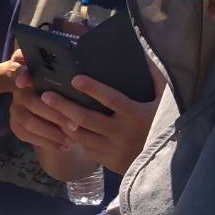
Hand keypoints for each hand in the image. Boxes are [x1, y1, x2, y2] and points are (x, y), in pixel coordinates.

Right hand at [7, 50, 75, 151]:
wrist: (39, 95)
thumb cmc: (56, 82)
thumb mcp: (58, 72)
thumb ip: (56, 66)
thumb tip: (59, 55)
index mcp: (28, 73)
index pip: (21, 71)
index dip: (23, 75)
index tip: (25, 82)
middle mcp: (18, 91)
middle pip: (33, 103)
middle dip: (54, 115)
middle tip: (74, 125)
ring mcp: (14, 109)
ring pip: (29, 123)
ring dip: (51, 133)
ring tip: (71, 140)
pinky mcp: (15, 125)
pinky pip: (27, 136)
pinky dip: (46, 142)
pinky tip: (63, 146)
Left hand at [25, 74, 158, 175]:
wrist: (169, 162)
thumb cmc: (166, 124)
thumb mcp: (166, 100)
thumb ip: (155, 77)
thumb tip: (143, 53)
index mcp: (136, 115)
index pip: (111, 100)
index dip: (92, 89)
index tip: (75, 79)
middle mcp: (123, 133)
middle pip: (87, 118)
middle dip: (64, 106)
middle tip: (46, 95)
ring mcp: (114, 150)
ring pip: (82, 135)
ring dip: (63, 121)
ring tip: (47, 108)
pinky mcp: (109, 162)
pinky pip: (86, 148)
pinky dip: (73, 136)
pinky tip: (62, 124)